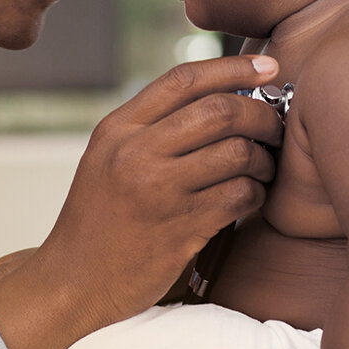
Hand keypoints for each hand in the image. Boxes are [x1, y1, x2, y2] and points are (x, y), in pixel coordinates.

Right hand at [0, 55, 282, 348]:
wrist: (73, 281)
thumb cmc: (98, 218)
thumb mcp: (107, 158)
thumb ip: (149, 127)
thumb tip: (216, 95)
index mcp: (118, 129)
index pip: (184, 79)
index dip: (234, 67)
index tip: (268, 67)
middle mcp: (135, 153)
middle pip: (219, 111)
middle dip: (261, 114)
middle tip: (275, 125)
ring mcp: (158, 192)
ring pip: (237, 153)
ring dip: (264, 158)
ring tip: (265, 166)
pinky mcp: (181, 229)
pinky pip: (239, 196)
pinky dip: (256, 193)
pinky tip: (251, 197)